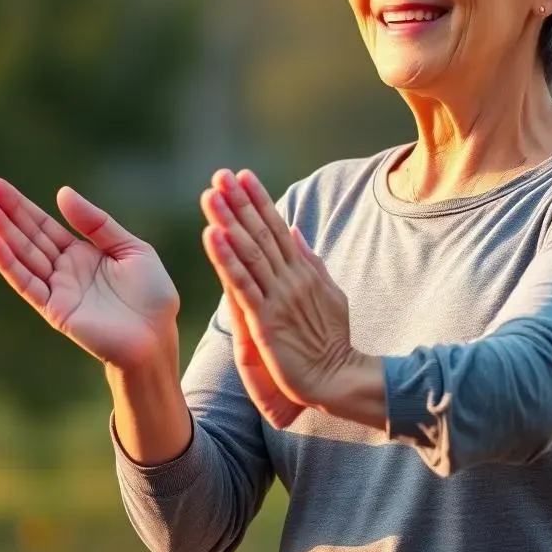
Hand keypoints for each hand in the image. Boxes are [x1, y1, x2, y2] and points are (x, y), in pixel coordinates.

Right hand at [0, 177, 178, 370]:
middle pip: (30, 235)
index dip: (21, 206)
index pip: (44, 225)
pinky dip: (9, 263)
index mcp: (83, 252)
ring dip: (1, 232)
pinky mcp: (54, 308)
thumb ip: (98, 224)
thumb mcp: (130, 248)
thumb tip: (62, 193)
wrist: (157, 336)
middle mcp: (65, 269)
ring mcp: (57, 288)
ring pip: (24, 255)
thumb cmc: (151, 294)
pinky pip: (27, 283)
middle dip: (6, 212)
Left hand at [199, 169, 353, 427]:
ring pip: (250, 252)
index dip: (260, 201)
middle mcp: (290, 278)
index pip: (277, 228)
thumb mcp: (329, 294)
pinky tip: (212, 237)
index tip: (244, 176)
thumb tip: (296, 231)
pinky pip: (243, 284)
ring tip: (212, 196)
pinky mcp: (266, 320)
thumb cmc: (333, 341)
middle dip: (240, 202)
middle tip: (222, 174)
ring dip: (229, 222)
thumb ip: (312, 262)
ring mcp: (278, 297)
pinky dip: (226, 260)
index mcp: (303, 271)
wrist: (339, 377)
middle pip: (261, 233)